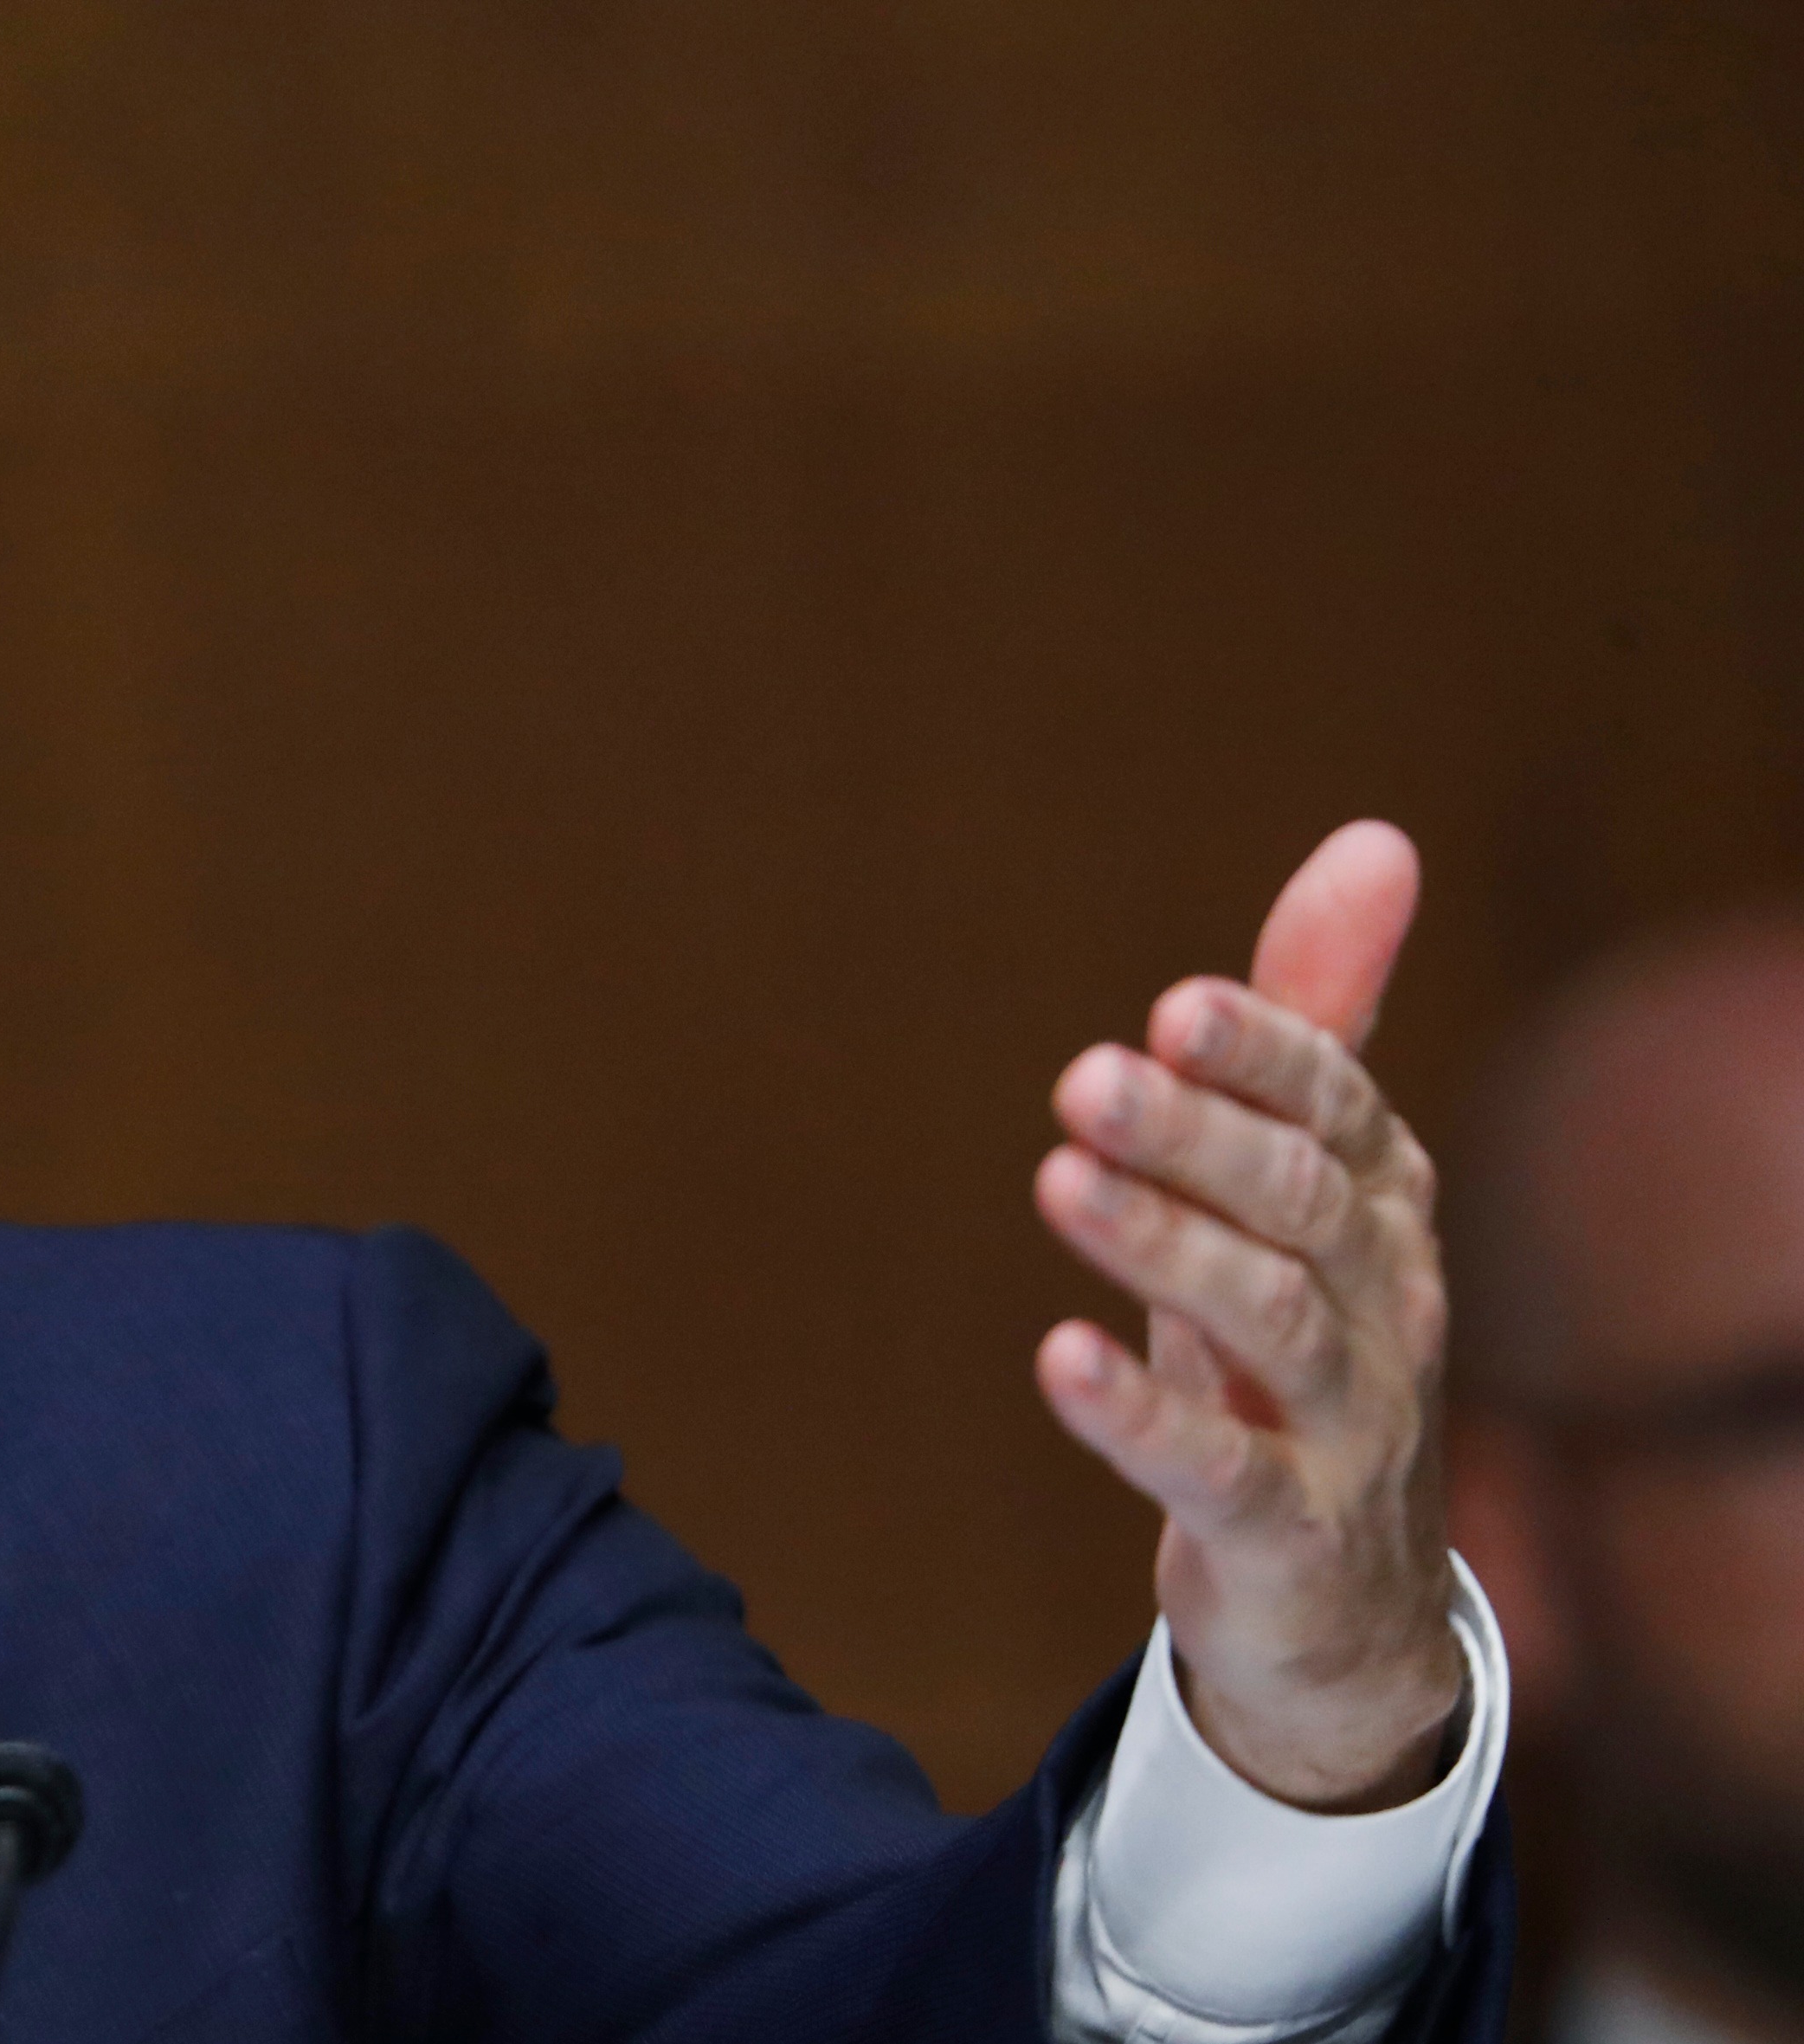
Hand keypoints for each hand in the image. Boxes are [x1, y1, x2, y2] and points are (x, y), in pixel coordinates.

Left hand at [1031, 821, 1463, 1810]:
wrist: (1350, 1603)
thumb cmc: (1304, 1349)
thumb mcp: (1311, 1186)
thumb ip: (1320, 1022)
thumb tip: (1377, 840)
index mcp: (1383, 1208)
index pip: (1338, 1110)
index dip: (1267, 1057)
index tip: (1176, 1006)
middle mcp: (1384, 1306)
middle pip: (1303, 1205)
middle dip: (1201, 1136)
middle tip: (1088, 1076)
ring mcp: (1345, 1426)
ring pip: (1271, 1322)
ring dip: (1164, 1247)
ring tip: (1059, 1180)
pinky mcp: (1284, 1532)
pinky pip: (1218, 1471)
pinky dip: (1139, 1415)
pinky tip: (1058, 1360)